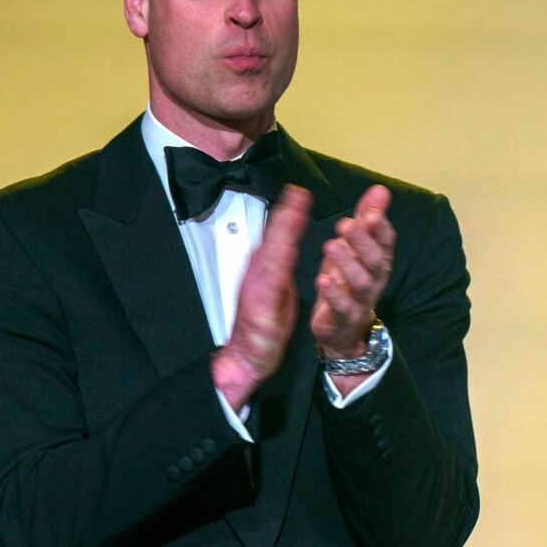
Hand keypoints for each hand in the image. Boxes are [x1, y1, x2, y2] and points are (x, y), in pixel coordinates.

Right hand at [212, 184, 312, 410]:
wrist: (247, 354)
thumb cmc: (261, 324)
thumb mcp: (278, 287)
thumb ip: (282, 265)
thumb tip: (288, 245)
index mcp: (266, 267)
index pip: (280, 236)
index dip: (290, 214)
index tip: (299, 194)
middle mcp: (259, 271)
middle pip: (274, 237)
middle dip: (286, 212)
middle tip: (298, 192)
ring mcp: (257, 284)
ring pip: (272, 250)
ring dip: (283, 229)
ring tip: (294, 210)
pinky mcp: (259, 300)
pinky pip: (271, 276)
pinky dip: (278, 259)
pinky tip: (285, 247)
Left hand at [311, 184, 393, 360]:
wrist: (341, 329)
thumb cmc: (348, 282)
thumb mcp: (356, 248)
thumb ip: (367, 219)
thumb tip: (380, 190)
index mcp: (378, 261)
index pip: (386, 241)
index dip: (381, 227)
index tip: (372, 212)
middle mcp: (374, 280)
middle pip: (375, 260)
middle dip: (362, 241)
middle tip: (345, 224)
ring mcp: (360, 301)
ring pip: (360, 283)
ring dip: (346, 264)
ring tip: (331, 247)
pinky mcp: (343, 318)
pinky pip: (341, 307)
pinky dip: (333, 293)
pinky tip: (322, 279)